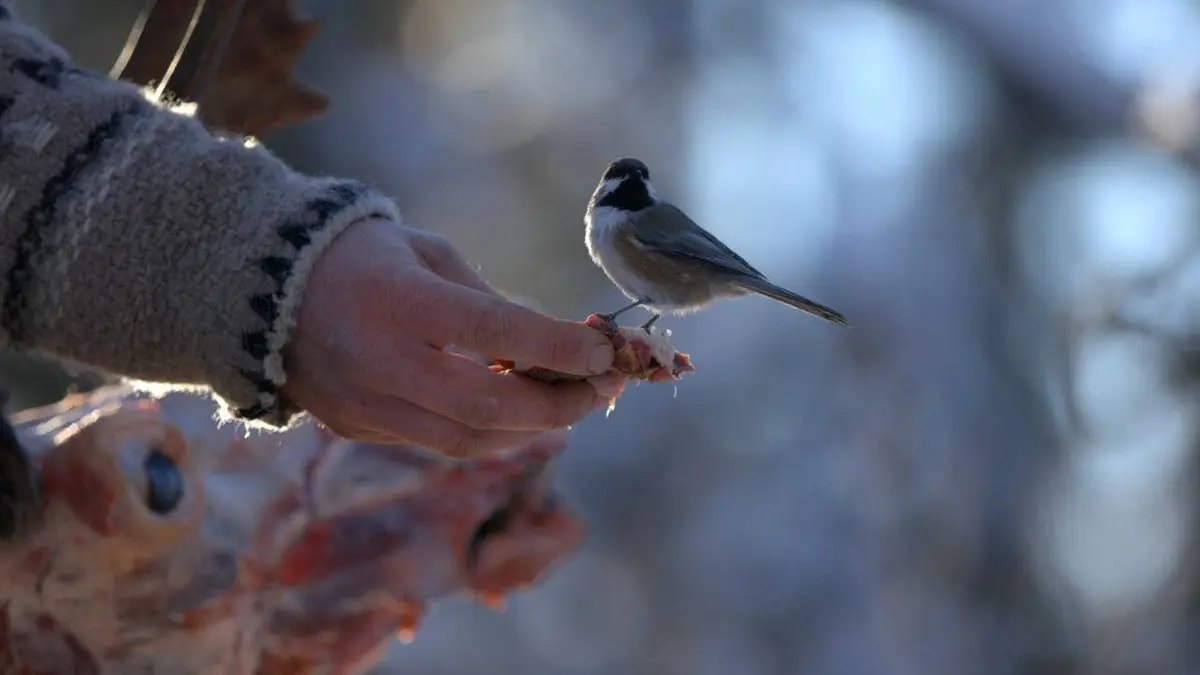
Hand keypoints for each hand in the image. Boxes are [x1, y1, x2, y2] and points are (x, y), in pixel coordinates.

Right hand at [281, 218, 625, 457]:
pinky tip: (516, 411)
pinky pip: (437, 443)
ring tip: (568, 403)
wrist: (256, 288)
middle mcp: (381, 361)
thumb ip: (485, 301)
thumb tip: (551, 345)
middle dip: (557, 406)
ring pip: (467, 441)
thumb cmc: (360, 256)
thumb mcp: (426, 253)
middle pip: (487, 407)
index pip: (494, 332)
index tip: (603, 350)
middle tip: (600, 389)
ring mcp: (365, 404)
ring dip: (529, 429)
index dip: (557, 347)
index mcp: (400, 302)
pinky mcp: (357, 428)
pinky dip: (487, 432)